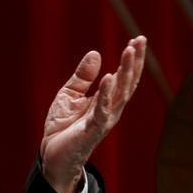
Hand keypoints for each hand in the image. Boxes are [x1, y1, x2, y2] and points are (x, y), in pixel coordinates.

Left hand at [40, 36, 146, 192]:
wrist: (52, 153)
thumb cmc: (63, 126)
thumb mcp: (70, 94)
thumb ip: (83, 77)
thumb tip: (96, 53)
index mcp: (106, 100)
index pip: (123, 77)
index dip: (131, 59)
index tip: (137, 39)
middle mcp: (110, 109)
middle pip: (127, 82)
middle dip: (134, 61)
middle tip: (140, 40)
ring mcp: (104, 119)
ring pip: (120, 93)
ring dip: (125, 71)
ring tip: (129, 51)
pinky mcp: (92, 130)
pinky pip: (101, 109)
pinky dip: (106, 93)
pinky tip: (109, 77)